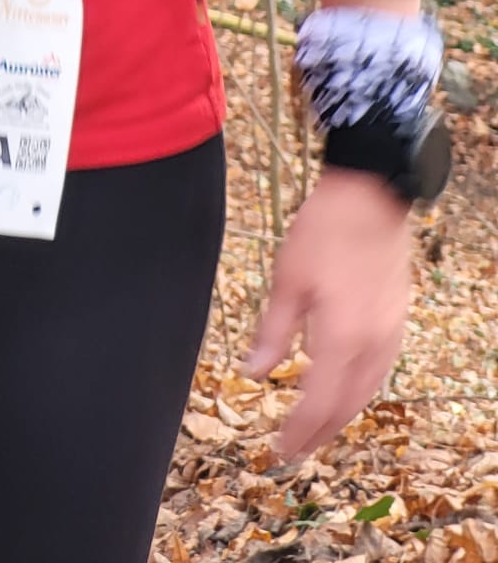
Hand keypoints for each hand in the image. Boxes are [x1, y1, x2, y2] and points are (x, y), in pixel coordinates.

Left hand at [244, 167, 411, 460]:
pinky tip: (342, 390)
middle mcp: (371, 345)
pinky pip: (378, 373)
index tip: (279, 448)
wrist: (370, 197)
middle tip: (293, 449)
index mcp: (341, 338)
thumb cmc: (323, 231)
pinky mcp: (395, 322)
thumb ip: (272, 332)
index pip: (317, 403)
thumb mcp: (287, 280)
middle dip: (318, 433)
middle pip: (345, 407)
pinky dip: (358, 392)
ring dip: (340, 416)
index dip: (298, 431)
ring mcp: (389, 334)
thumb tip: (252, 373)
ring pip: (366, 393)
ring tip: (314, 429)